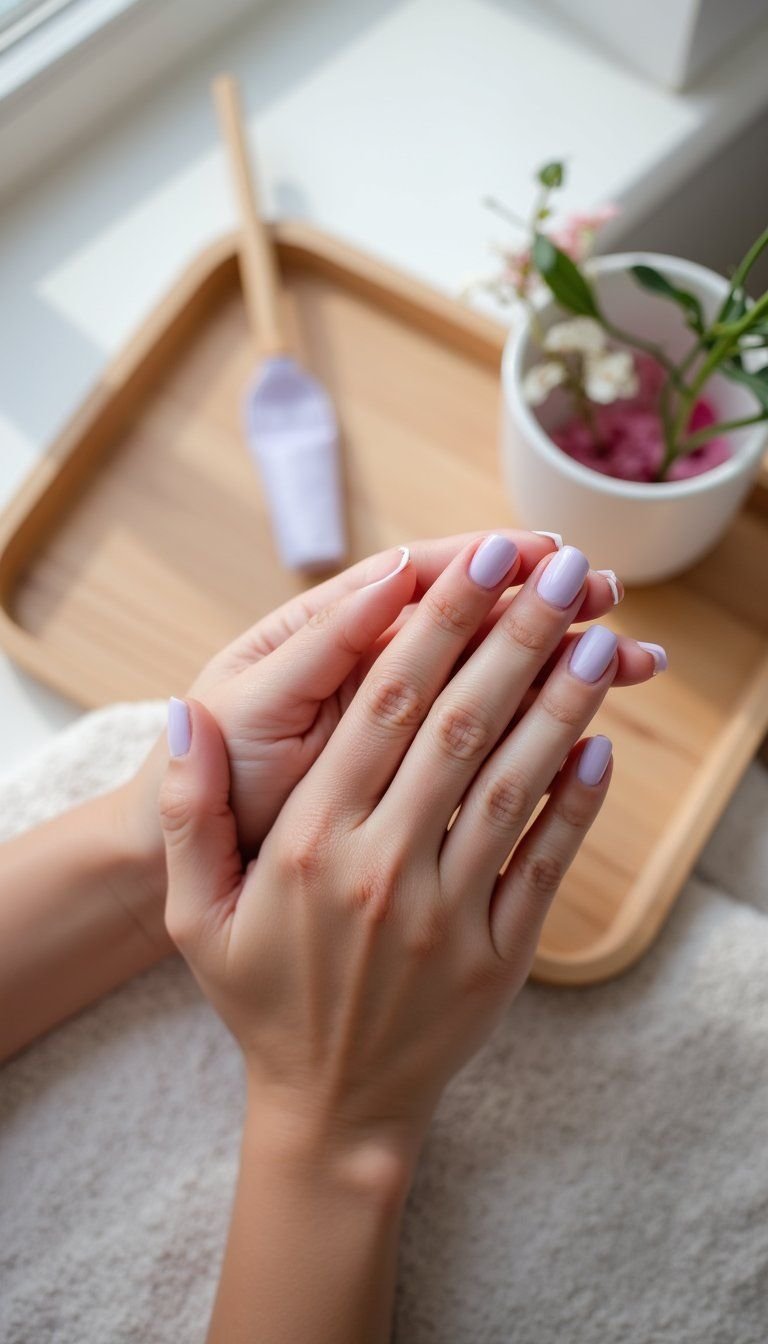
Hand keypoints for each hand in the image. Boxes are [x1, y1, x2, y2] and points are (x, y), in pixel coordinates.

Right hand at [160, 538, 658, 1163]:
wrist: (332, 1107)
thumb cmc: (262, 997)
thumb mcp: (194, 912)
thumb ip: (184, 812)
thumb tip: (186, 718)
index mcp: (311, 842)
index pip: (382, 707)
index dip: (433, 626)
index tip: (473, 563)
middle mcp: (383, 867)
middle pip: (460, 727)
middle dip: (514, 637)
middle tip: (560, 570)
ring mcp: (449, 913)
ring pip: (514, 784)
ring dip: (561, 703)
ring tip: (600, 636)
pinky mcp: (499, 954)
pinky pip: (546, 862)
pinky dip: (578, 800)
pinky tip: (601, 742)